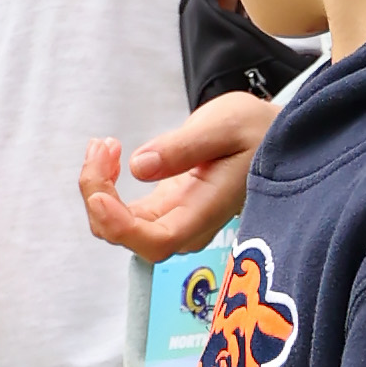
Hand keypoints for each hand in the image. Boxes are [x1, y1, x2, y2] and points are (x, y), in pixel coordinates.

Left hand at [77, 95, 271, 262]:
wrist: (267, 137)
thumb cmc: (254, 131)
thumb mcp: (224, 125)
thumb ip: (184, 147)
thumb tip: (139, 167)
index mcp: (207, 210)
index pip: (157, 241)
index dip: (121, 227)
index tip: (101, 195)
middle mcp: (187, 224)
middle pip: (128, 235)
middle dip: (99, 195)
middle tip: (102, 146)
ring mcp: (172, 219)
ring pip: (118, 225)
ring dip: (98, 188)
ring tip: (104, 145)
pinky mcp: (162, 207)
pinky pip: (122, 210)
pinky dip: (105, 184)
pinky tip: (109, 152)